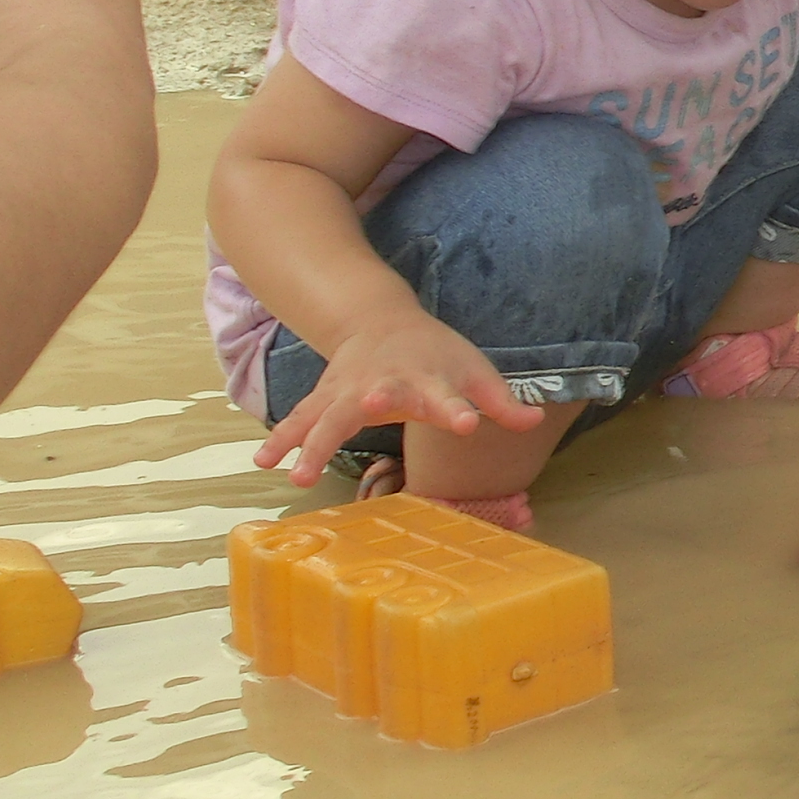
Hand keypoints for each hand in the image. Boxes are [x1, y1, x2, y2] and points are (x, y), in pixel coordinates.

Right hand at [254, 312, 543, 486]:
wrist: (382, 322)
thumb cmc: (437, 356)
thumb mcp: (474, 372)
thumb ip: (501, 402)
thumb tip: (535, 421)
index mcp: (427, 376)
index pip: (446, 393)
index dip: (456, 408)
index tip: (465, 424)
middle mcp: (384, 382)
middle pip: (373, 398)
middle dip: (369, 407)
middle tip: (368, 415)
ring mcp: (347, 389)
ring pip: (324, 415)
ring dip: (308, 441)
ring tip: (295, 476)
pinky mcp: (324, 397)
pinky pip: (299, 419)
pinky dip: (281, 439)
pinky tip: (264, 464)